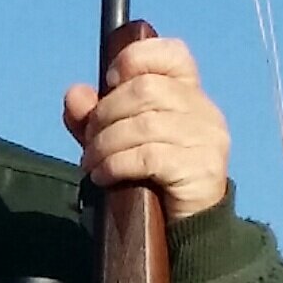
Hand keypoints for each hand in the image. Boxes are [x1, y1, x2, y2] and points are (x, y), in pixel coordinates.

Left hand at [61, 34, 231, 221]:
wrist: (181, 229)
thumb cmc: (150, 179)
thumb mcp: (115, 142)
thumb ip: (93, 117)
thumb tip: (75, 94)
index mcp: (189, 94)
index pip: (173, 53)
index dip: (136, 58)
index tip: (110, 81)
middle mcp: (204, 111)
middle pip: (146, 89)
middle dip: (105, 114)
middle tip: (89, 142)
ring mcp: (207, 139)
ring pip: (144, 123)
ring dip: (105, 143)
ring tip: (92, 163)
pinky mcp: (202, 169)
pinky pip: (149, 156)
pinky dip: (117, 164)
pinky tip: (104, 176)